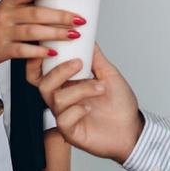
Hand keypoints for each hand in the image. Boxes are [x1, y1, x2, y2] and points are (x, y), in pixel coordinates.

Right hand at [0, 0, 85, 67]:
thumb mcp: (6, 10)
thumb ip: (27, 6)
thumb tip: (58, 3)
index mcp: (9, 2)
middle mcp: (6, 14)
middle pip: (37, 12)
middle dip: (61, 16)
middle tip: (80, 19)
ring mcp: (3, 32)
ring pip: (33, 31)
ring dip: (56, 33)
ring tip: (73, 35)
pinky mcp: (1, 49)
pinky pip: (23, 50)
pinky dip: (39, 52)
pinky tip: (53, 53)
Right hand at [26, 45, 141, 162]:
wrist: (132, 128)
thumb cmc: (120, 105)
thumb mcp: (109, 75)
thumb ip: (95, 58)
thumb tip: (87, 38)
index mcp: (67, 85)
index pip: (41, 74)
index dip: (36, 62)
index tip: (49, 48)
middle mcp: (62, 100)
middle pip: (43, 84)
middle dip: (59, 71)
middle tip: (80, 64)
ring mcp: (64, 117)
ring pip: (57, 99)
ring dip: (81, 89)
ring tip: (100, 88)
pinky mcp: (70, 132)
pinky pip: (63, 119)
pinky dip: (78, 110)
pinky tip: (90, 108)